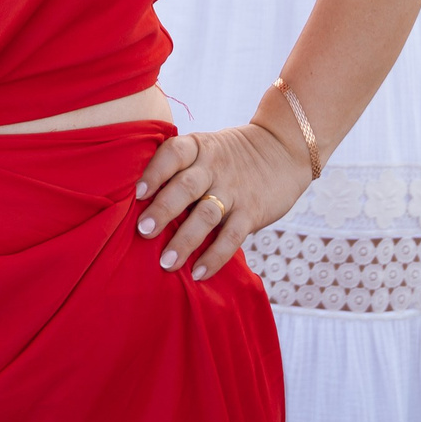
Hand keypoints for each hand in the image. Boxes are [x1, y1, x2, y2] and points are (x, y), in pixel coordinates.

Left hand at [133, 123, 314, 279]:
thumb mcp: (206, 149)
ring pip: (207, 215)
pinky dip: (215, 257)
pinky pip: (232, 236)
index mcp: (198, 147)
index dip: (155, 172)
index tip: (138, 193)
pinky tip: (198, 274)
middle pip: (186, 186)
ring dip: (185, 240)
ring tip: (167, 263)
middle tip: (143, 231)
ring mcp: (234, 189)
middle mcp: (214, 167)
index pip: (174, 154)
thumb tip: (139, 203)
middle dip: (164, 209)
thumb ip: (181, 169)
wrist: (282, 149)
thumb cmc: (229, 156)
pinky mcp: (252, 211)